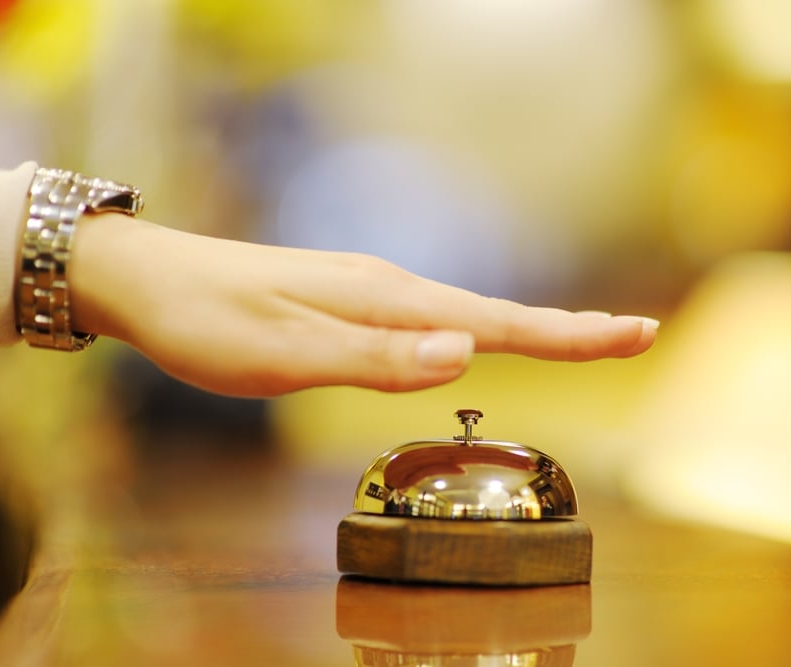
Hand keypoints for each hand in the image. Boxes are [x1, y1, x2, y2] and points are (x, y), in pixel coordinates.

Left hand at [70, 214, 657, 396]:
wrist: (154, 282)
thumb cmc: (214, 323)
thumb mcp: (287, 355)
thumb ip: (377, 360)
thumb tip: (466, 353)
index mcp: (387, 303)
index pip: (500, 322)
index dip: (571, 334)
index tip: (636, 333)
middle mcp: (393, 290)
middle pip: (500, 313)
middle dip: (571, 329)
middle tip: (636, 334)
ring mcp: (375, 292)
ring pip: (470, 315)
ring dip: (532, 329)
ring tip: (581, 339)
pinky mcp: (355, 302)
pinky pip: (436, 319)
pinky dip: (481, 329)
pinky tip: (483, 338)